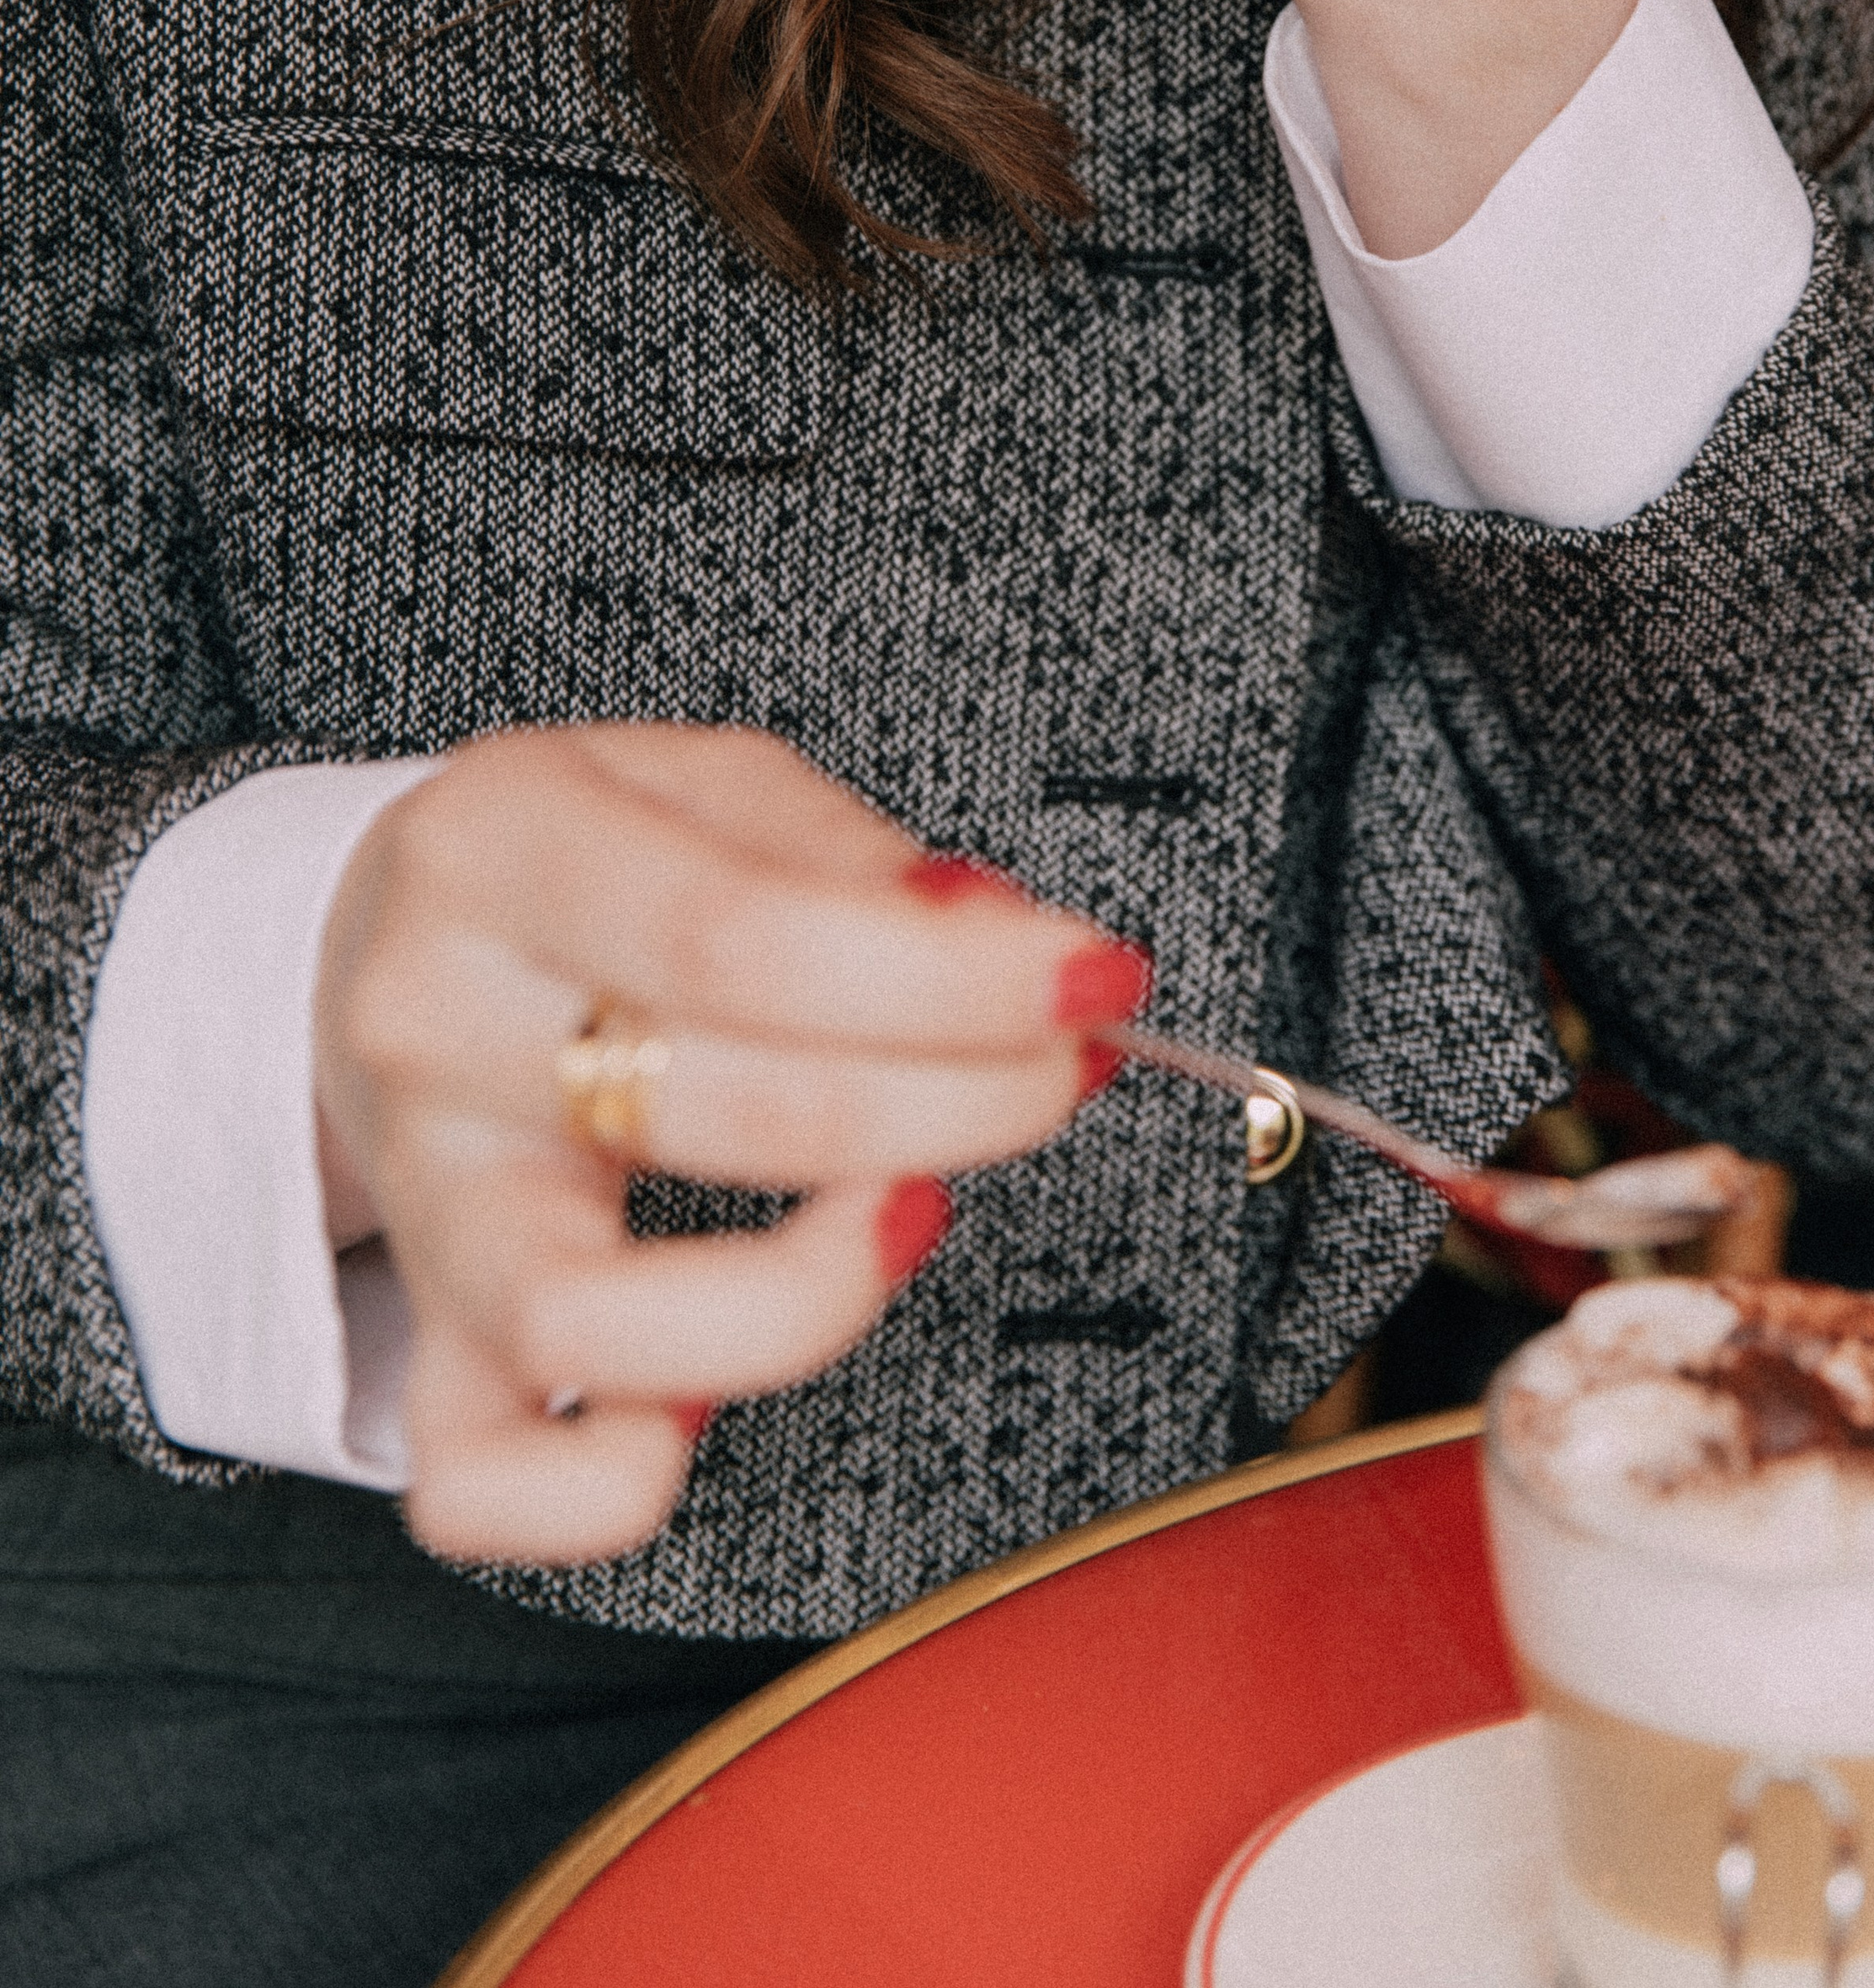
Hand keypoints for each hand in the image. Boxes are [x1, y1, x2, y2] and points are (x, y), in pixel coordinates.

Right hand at [314, 723, 1140, 1563]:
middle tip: (1057, 1071)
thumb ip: (853, 859)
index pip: (742, 936)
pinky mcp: (430, 1337)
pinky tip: (716, 1396)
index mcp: (500, 845)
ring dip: (807, 1294)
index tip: (1089, 978)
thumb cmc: (588, 863)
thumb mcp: (708, 783)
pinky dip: (613, 1482)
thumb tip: (1005, 944)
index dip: (950, 978)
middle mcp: (434, 1022)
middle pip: (719, 1113)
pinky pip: (488, 1486)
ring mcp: (423, 1198)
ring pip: (585, 1325)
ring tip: (903, 1211)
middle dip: (956, 1102)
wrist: (388, 939)